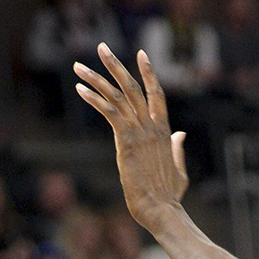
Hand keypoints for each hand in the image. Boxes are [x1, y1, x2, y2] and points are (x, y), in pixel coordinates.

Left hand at [73, 48, 188, 232]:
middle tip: (101, 47)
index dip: (149, 73)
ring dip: (96, 78)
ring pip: (117, 96)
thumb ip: (177, 149)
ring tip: (79, 65)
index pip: (157, 95)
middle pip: (133, 87)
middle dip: (115, 66)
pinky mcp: (127, 141)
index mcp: (164, 132)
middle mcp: (152, 127)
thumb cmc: (168, 197)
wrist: (162, 211)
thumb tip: (180, 135)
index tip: (141, 55)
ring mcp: (140, 132)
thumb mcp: (178, 169)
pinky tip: (80, 89)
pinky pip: (109, 112)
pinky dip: (94, 99)